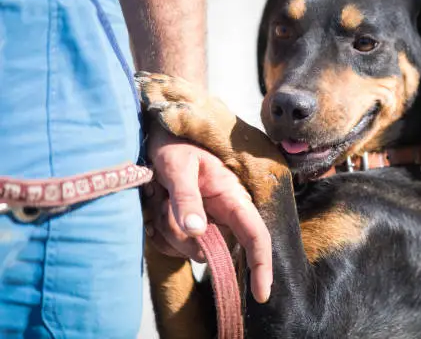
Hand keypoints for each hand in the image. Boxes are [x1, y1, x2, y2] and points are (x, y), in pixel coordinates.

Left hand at [143, 125, 271, 302]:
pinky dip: (156, 231)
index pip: (255, 235)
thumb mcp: (177, 166)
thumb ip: (186, 197)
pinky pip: (171, 245)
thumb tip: (196, 231)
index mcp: (231, 196)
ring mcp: (204, 220)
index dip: (262, 265)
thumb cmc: (173, 143)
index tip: (262, 294)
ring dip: (164, 229)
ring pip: (187, 249)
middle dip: (180, 237)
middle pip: (210, 249)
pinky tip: (152, 207)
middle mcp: (221, 212)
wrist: (158, 134)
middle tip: (161, 202)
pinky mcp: (187, 224)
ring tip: (156, 196)